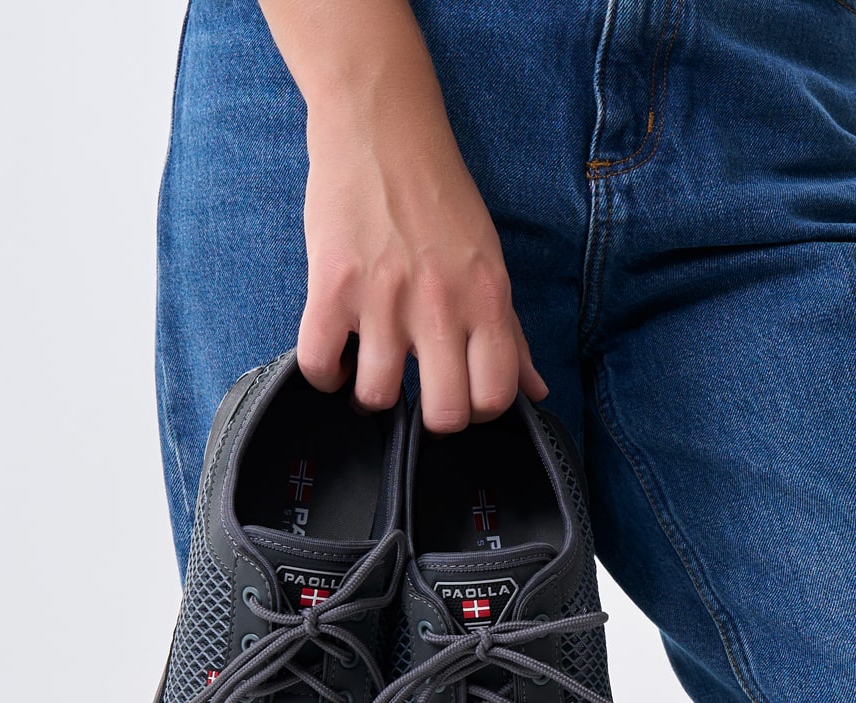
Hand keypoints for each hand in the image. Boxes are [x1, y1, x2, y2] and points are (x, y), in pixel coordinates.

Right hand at [290, 82, 547, 432]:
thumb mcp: (490, 265)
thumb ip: (511, 335)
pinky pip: (319, 362)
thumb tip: (536, 390)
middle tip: (419, 395)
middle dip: (430, 417)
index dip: (479, 411)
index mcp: (486, 302)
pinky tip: (335, 359)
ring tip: (372, 371)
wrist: (384, 133)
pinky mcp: (332, 286)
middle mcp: (441, 305)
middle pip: (444, 413)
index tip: (462, 395)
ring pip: (378, 395)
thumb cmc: (442, 201)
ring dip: (372, 395)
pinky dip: (323, 374)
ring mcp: (384, 298)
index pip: (495, 397)